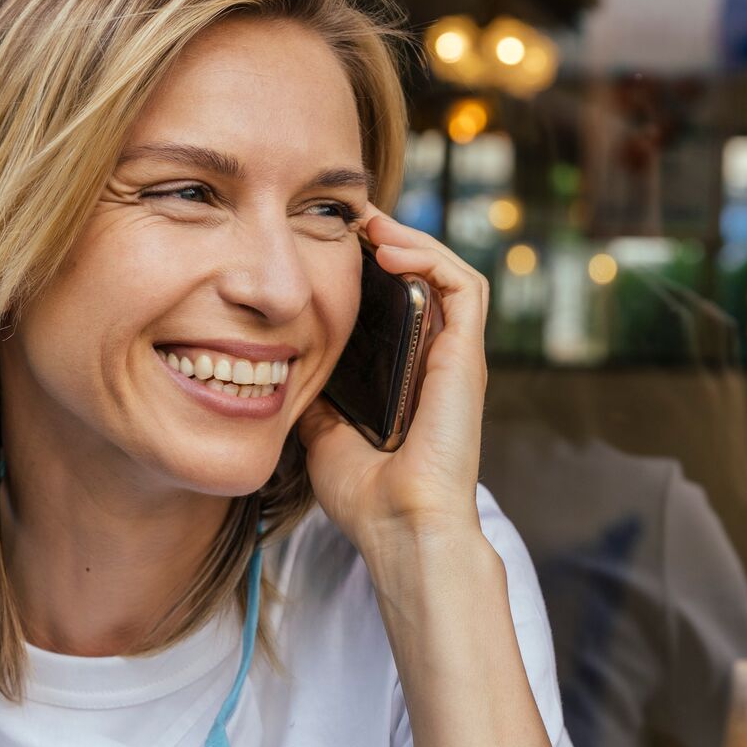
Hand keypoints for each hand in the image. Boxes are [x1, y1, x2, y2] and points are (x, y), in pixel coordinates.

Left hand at [297, 200, 488, 554]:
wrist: (400, 528)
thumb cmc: (368, 497)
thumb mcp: (322, 433)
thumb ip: (313, 397)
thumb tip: (279, 370)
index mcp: (410, 376)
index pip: (401, 303)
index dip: (373, 267)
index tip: (332, 243)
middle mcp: (438, 360)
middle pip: (426, 279)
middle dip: (390, 240)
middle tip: (349, 218)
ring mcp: (457, 357)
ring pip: (449, 272)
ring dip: (412, 240)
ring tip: (371, 225)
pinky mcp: (467, 357)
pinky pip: (463, 287)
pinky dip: (430, 258)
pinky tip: (389, 251)